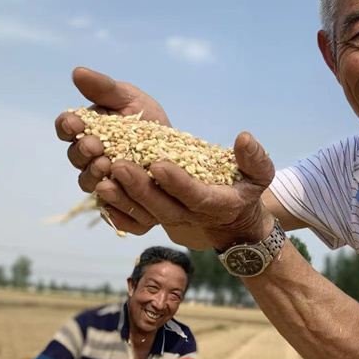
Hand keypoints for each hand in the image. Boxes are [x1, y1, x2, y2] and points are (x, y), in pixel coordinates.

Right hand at [55, 67, 170, 194]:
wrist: (180, 152)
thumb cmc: (150, 122)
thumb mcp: (130, 99)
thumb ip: (104, 89)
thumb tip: (77, 71)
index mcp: (87, 129)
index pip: (67, 127)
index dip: (67, 126)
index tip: (75, 122)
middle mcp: (89, 156)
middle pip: (75, 156)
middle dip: (82, 150)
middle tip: (94, 145)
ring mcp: (102, 179)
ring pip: (87, 180)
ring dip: (93, 173)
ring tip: (106, 164)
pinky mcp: (117, 199)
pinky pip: (108, 201)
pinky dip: (110, 195)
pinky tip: (117, 188)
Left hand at [94, 131, 274, 249]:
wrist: (232, 218)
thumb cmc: (246, 189)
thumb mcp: (260, 174)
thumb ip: (255, 158)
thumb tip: (244, 137)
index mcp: (216, 203)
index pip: (195, 195)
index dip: (177, 182)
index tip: (158, 163)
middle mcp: (191, 216)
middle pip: (162, 206)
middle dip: (140, 187)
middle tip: (118, 164)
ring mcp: (172, 219)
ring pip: (144, 213)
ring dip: (122, 197)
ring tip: (101, 176)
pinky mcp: (157, 219)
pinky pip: (134, 221)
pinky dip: (116, 211)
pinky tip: (98, 192)